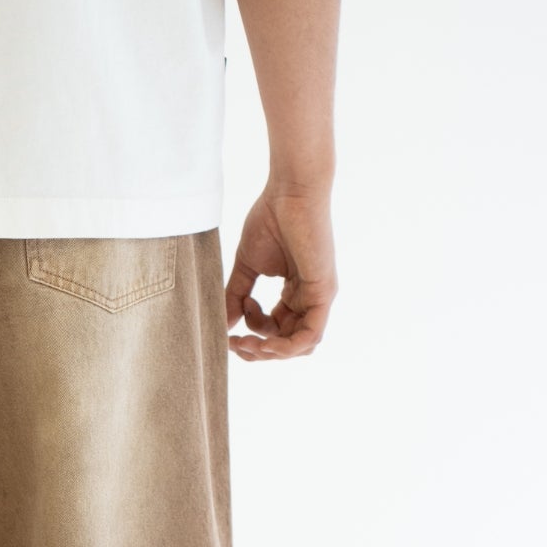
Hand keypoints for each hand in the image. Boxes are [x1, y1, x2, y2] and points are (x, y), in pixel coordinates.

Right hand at [225, 184, 337, 360]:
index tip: (232, 318)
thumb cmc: (271, 219)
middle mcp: (309, 299)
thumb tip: (223, 325)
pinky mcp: (324, 292)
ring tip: (248, 344)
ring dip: (271, 353)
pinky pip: (311, 335)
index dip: (252, 333)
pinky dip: (287, 347)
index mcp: (295, 293)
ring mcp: (319, 297)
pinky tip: (264, 343)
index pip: (277, 330)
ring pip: (301, 345)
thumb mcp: (247, 266)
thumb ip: (236, 296)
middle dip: (259, 350)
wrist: (290, 192)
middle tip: (235, 343)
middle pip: (288, 343)